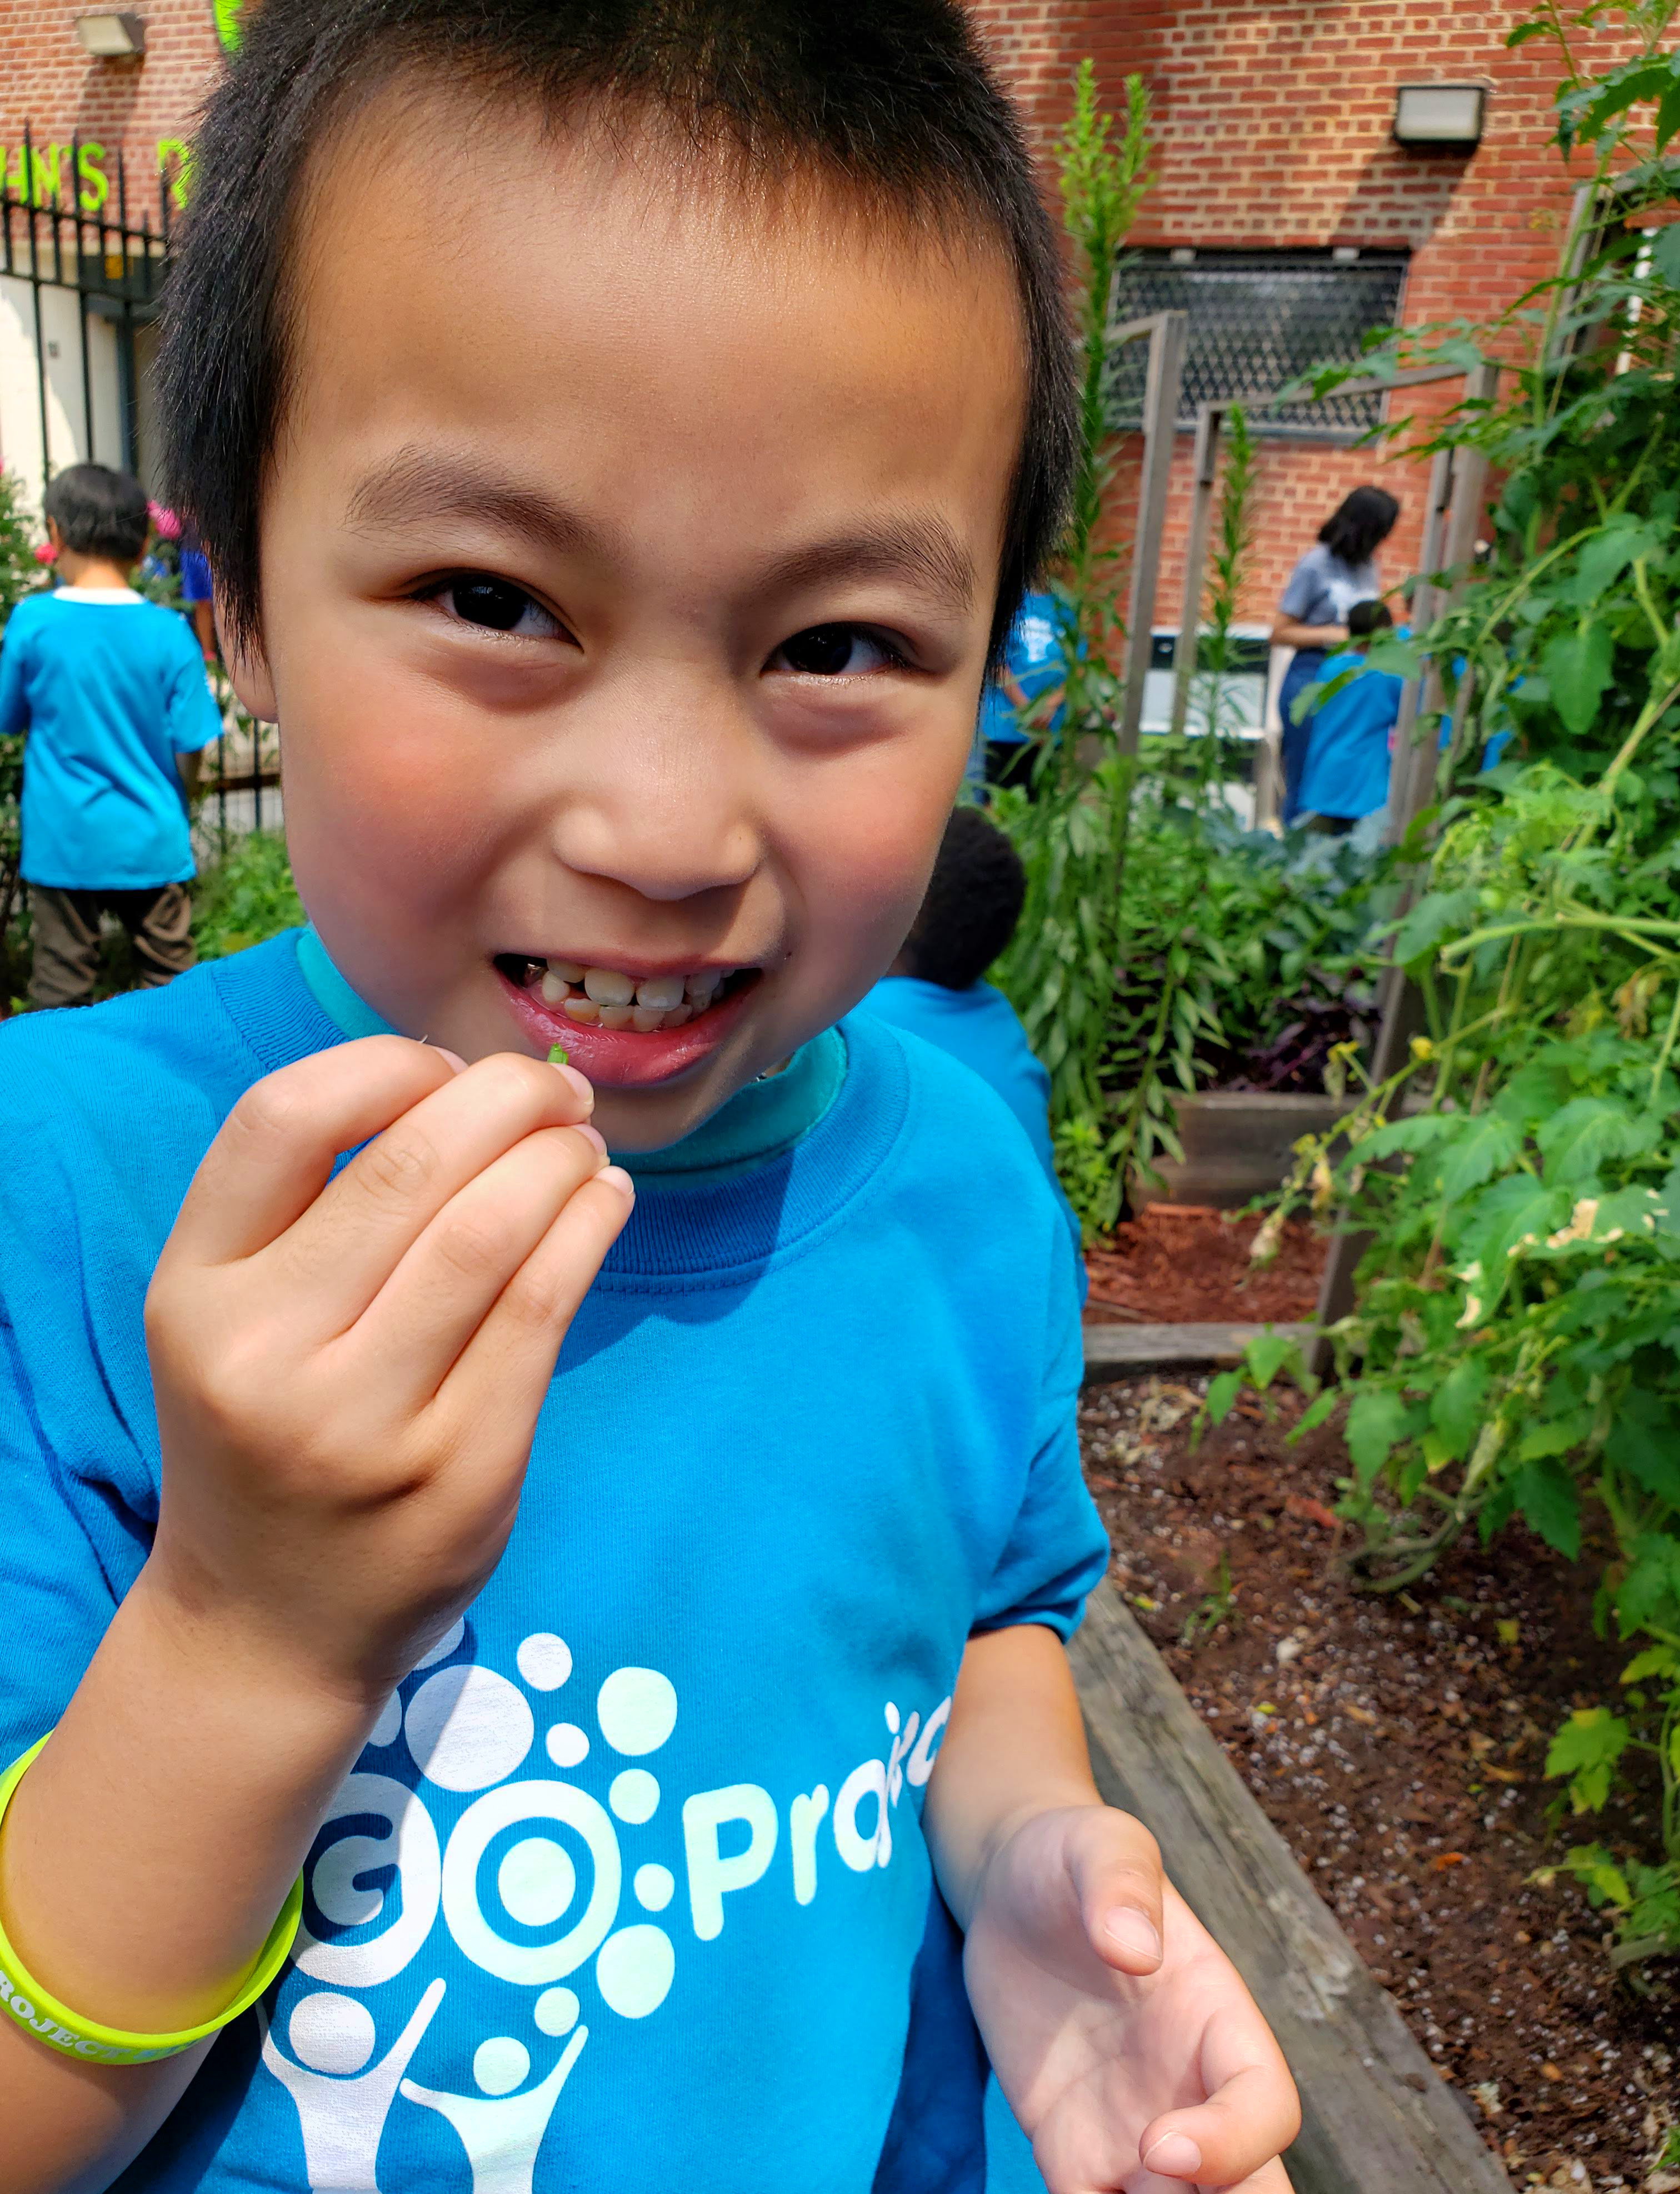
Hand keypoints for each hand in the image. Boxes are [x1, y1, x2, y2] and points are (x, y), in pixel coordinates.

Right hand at [143, 1037, 632, 1695]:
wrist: (266, 1628)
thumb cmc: (267, 1435)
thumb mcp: (232, 1319)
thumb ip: (310, 1209)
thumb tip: (463, 1079)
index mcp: (197, 1293)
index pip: (279, 1118)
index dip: (383, 1064)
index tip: (443, 1070)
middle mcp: (268, 1354)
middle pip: (411, 1162)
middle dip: (508, 1099)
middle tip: (555, 1093)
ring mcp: (369, 1420)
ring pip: (493, 1228)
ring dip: (562, 1159)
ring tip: (585, 1147)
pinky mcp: (465, 1467)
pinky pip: (545, 1307)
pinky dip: (589, 1229)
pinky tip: (604, 1204)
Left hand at [965, 1806, 1298, 2193]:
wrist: (1006, 1887)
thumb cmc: (1068, 1855)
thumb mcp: (1098, 1842)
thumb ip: (1121, 1882)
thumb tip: (1136, 1948)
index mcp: (1218, 2021)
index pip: (1264, 2107)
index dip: (1231, 2143)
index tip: (1157, 2144)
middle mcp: (1189, 2092)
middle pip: (1249, 2192)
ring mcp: (1134, 2134)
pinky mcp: (1071, 2155)